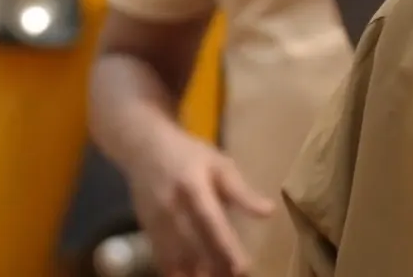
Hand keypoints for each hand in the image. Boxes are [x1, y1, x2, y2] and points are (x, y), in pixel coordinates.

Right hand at [124, 127, 274, 276]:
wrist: (144, 149)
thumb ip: (241, 191)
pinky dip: (177, 272)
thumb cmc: (189, 154)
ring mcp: (156, 221)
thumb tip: (268, 212)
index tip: (243, 268)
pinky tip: (194, 276)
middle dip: (215, 267)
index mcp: (193, 187)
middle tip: (235, 276)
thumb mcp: (219, 164)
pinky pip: (162, 259)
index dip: (226, 247)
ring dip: (197, 273)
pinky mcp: (147, 231)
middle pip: (193, 245)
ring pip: (176, 257)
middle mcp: (171, 207)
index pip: (211, 222)